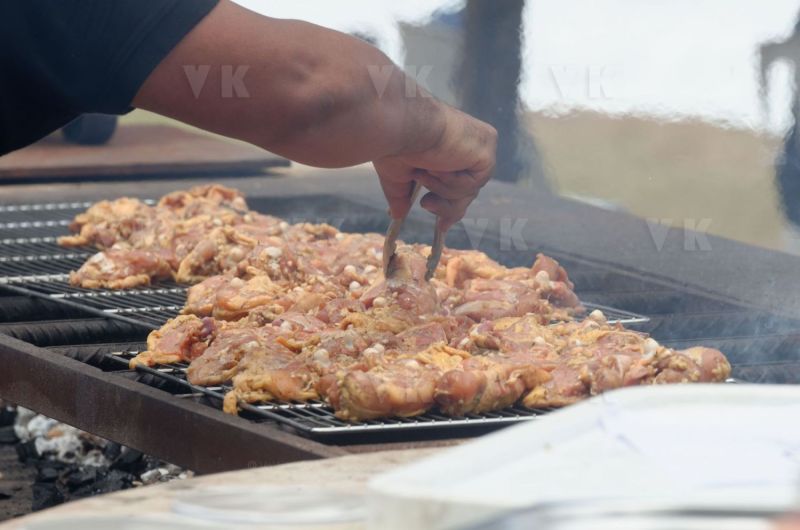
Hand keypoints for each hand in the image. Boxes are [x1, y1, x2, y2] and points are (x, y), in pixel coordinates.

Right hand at [374, 104, 496, 231]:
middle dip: (447, 206)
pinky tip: (438, 165)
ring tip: (422, 172)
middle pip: (467, 192)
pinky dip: (451, 182)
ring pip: (469, 191)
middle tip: (426, 204)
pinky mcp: (486, 152)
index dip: (451, 205)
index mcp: (450, 147)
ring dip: (441, 188)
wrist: (402, 126)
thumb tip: (397, 215)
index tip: (442, 226)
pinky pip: (472, 185)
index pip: (461, 182)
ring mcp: (481, 147)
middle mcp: (469, 145)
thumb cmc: (395, 142)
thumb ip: (401, 195)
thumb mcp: (398, 176)